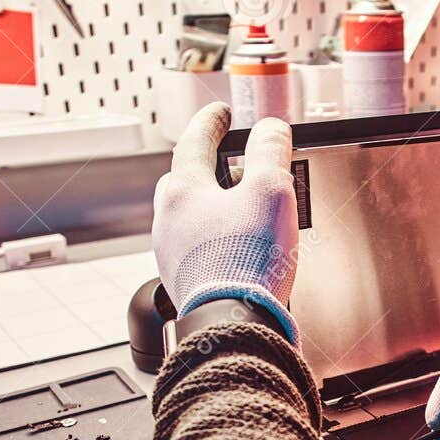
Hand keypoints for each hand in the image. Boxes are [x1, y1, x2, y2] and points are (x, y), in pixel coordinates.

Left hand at [151, 102, 300, 340]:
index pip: (194, 141)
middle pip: (184, 181)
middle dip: (206, 168)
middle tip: (229, 165)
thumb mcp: (271, 191)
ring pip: (189, 218)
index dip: (212, 122)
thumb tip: (270, 128)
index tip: (222, 113)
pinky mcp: (185, 284)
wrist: (234, 326)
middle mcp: (168, 222)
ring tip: (242, 212)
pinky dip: (216, 240)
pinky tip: (237, 250)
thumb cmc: (247, 262)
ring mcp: (172, 255)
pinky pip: (197, 249)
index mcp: (182, 191)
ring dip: (214, 208)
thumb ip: (270, 152)